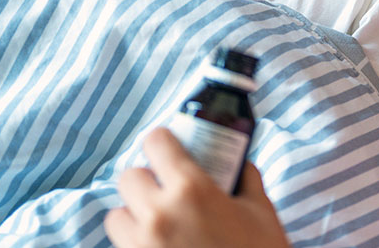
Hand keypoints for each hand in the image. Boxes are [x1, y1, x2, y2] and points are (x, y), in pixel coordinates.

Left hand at [105, 128, 290, 247]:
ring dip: (133, 215)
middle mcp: (159, 214)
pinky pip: (122, 246)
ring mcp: (141, 245)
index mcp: (192, 190)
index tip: (169, 147)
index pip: (156, 143)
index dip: (162, 141)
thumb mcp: (261, 212)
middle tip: (165, 189)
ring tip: (157, 223)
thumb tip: (238, 164)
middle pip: (129, 177)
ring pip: (116, 216)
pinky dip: (134, 242)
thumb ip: (246, 181)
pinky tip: (160, 245)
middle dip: (146, 180)